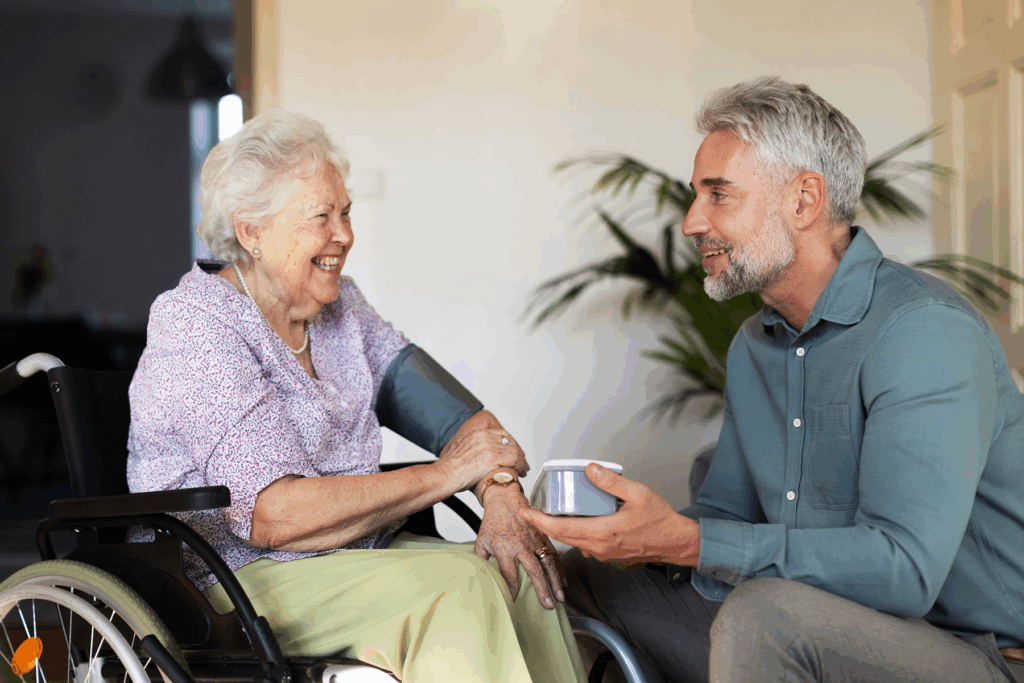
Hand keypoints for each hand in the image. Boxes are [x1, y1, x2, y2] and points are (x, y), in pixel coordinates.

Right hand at [436, 415, 527, 491]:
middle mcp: (485, 436)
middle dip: (518, 451)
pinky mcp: (493, 457)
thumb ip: (472, 440)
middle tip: (521, 462)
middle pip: (510, 441)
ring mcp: (490, 446)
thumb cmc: (450, 467)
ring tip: (523, 469)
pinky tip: (520, 472)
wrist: (445, 475)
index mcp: (477, 433)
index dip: (511, 444)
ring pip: (515, 449)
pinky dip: (520, 465)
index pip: (502, 434)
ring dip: (521, 460)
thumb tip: (483, 434)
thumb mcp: (459, 446)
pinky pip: (514, 458)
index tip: (514, 452)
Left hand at [475, 486, 562, 608]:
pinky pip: (553, 555)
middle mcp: (522, 546)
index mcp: (505, 549)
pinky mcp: (542, 537)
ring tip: (560, 597)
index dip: (512, 590)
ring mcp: (534, 541)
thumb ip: (480, 561)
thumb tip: (479, 577)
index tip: (513, 601)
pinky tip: (562, 581)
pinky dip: (559, 568)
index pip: (510, 575)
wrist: (505, 500)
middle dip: (542, 589)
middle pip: (534, 571)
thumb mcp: (481, 541)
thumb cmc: (493, 521)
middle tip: (548, 605)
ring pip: (547, 564)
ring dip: (555, 581)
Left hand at [520, 463, 700, 565]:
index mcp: (603, 533)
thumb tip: (590, 469)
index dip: (539, 521)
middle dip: (542, 524)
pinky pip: (583, 544)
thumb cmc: (659, 520)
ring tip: (546, 514)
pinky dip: (572, 534)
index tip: (525, 512)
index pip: (561, 529)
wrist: (675, 542)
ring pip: (571, 542)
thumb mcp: (638, 493)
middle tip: (528, 511)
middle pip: (561, 537)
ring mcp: (603, 553)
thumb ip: (611, 482)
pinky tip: (572, 521)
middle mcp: (599, 547)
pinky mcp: (608, 554)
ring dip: (556, 530)